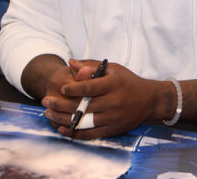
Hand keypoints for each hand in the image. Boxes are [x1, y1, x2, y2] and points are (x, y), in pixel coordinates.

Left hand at [42, 59, 164, 139]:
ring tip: (49, 114)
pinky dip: (75, 133)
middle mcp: (113, 102)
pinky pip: (90, 134)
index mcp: (113, 85)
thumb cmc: (129, 82)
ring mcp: (112, 118)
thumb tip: (70, 62)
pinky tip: (62, 128)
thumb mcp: (114, 69)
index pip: (89, 88)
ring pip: (84, 121)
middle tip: (46, 101)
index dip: (73, 89)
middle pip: (83, 105)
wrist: (150, 101)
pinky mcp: (112, 130)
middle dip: (61, 104)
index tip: (61, 89)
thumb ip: (91, 66)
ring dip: (63, 118)